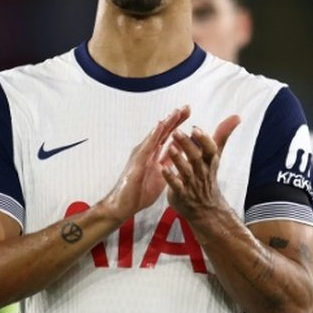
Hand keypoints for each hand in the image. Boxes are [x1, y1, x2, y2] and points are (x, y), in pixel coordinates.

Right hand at [102, 106, 190, 222]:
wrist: (122, 206)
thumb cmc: (138, 193)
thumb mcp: (159, 177)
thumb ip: (167, 166)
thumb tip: (178, 160)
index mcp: (154, 156)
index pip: (168, 137)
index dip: (178, 125)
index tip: (189, 114)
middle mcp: (147, 152)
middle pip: (163, 132)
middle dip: (175, 119)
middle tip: (187, 107)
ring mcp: (141, 155)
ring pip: (155, 135)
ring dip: (166, 123)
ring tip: (176, 112)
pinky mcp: (137, 162)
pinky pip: (147, 146)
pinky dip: (154, 135)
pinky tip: (161, 126)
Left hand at [161, 115, 240, 220]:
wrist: (207, 208)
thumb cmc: (208, 175)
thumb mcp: (215, 155)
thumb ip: (222, 135)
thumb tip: (237, 116)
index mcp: (210, 161)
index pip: (210, 149)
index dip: (204, 139)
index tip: (195, 128)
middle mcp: (201, 171)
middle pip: (196, 157)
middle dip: (187, 144)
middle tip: (176, 132)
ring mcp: (191, 184)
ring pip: (185, 170)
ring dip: (178, 159)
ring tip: (170, 147)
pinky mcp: (181, 194)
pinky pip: (176, 186)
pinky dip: (170, 177)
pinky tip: (163, 169)